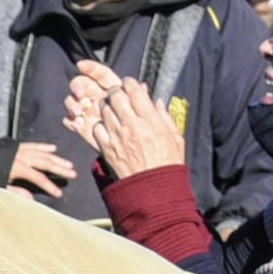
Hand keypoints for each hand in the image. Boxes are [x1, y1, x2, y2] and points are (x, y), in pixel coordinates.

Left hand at [6, 137, 77, 198]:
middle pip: (45, 163)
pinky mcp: (17, 145)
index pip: (39, 177)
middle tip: (73, 173)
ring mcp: (20, 149)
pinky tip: (53, 148)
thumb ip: (14, 191)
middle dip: (60, 168)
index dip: (50, 186)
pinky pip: (34, 145)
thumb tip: (30, 198)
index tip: (59, 193)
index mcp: (18, 167)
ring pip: (43, 153)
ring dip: (57, 158)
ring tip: (68, 164)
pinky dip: (44, 146)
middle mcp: (22, 156)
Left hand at [60, 63, 183, 183]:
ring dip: (107, 105)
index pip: (135, 91)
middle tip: (117, 92)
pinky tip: (107, 126)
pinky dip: (100, 124)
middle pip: (116, 96)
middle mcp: (132, 126)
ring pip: (104, 109)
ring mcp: (118, 137)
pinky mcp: (107, 148)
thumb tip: (156, 101)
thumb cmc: (167, 164)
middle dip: (116, 90)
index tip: (130, 83)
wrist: (153, 190)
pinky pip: (97, 128)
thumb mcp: (175, 138)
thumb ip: (165, 117)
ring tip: (111, 107)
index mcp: (151, 121)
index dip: (131, 83)